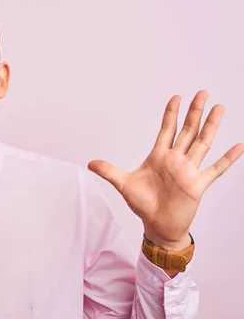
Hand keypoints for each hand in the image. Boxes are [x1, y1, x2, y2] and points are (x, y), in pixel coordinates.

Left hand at [88, 90, 243, 249]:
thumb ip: (108, 171)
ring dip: (210, 126)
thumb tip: (89, 163)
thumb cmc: (143, 205)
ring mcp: (189, 171)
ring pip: (202, 143)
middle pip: (187, 131)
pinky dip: (228, 158)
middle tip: (202, 92)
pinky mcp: (198, 184)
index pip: (167, 130)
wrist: (157, 226)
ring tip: (220, 108)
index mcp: (159, 157)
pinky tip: (239, 145)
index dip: (171, 114)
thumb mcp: (123, 184)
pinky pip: (216, 169)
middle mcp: (176, 160)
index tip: (176, 97)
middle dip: (194, 112)